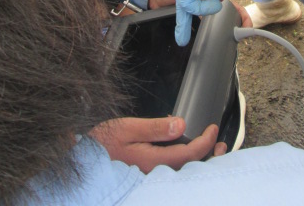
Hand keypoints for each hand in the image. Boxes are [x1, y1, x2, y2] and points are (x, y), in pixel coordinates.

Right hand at [90, 116, 225, 172]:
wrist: (81, 159)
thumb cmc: (102, 142)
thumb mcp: (129, 128)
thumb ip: (156, 128)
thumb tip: (182, 125)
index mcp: (153, 161)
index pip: (189, 154)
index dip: (205, 142)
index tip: (213, 129)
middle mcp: (154, 174)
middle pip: (189, 169)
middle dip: (209, 157)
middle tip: (222, 146)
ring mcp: (149, 178)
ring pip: (181, 172)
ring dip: (198, 161)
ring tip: (211, 151)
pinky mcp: (144, 177)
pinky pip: (170, 172)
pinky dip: (184, 163)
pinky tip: (185, 154)